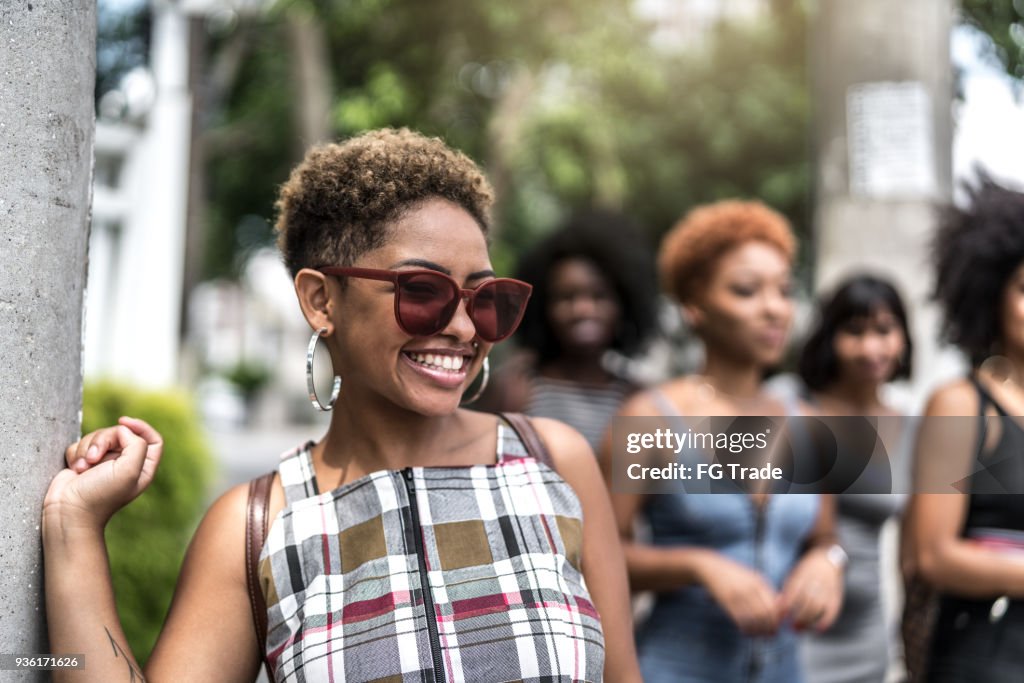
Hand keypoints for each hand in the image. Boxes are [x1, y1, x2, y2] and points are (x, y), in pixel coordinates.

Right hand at [43, 417, 163, 531]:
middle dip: (104, 440)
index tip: (123, 421)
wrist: (68, 511)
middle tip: (94, 458)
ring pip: (98, 437)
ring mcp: (104, 463)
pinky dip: (77, 455)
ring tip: (83, 468)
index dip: (141, 426)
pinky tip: (76, 470)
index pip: (152, 439)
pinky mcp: (85, 462)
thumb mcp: (129, 469)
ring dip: (88, 449)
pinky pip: (81, 445)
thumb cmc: (100, 494)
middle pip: (120, 433)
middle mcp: (126, 464)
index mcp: (143, 468)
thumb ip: (136, 444)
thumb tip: (123, 430)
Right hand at [695, 551, 781, 635]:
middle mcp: (749, 588)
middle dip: (770, 627)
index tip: (777, 627)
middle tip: (770, 635)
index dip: (777, 619)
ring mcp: (737, 594)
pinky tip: (747, 632)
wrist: (710, 567)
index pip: (774, 605)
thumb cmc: (733, 574)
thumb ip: (766, 591)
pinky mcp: (726, 600)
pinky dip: (746, 629)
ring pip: (754, 618)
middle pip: (766, 613)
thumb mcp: (752, 577)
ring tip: (759, 635)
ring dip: (759, 631)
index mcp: (758, 581)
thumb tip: (781, 608)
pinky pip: (740, 619)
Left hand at [779, 547, 843, 631]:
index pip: (794, 591)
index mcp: (803, 574)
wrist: (827, 559)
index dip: (787, 605)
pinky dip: (826, 622)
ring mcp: (828, 589)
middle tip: (791, 627)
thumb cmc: (805, 571)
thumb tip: (777, 607)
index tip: (781, 616)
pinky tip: (818, 630)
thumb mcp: (794, 575)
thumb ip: (787, 590)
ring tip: (799, 629)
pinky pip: (833, 611)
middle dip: (798, 617)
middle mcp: (816, 581)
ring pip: (818, 608)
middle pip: (807, 602)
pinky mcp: (836, 596)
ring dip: (808, 621)